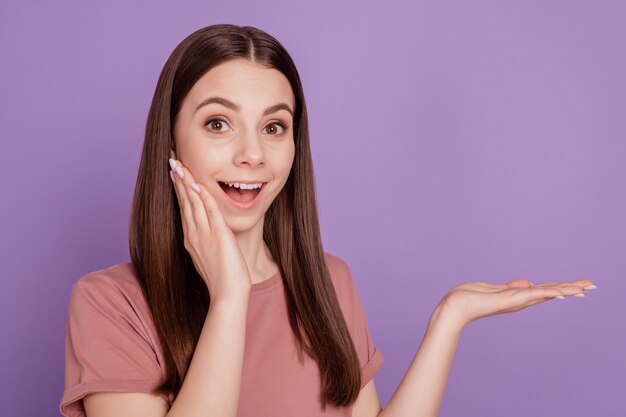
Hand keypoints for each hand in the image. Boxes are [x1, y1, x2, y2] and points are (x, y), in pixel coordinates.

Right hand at [169, 152, 251, 300]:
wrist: (228, 296)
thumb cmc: (223, 279)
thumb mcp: (209, 257)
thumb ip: (206, 242)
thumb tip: (206, 233)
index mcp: (191, 239)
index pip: (183, 208)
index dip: (178, 188)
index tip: (174, 171)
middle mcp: (193, 235)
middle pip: (183, 201)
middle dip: (177, 178)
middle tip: (171, 159)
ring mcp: (204, 236)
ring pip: (192, 203)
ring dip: (185, 181)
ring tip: (177, 163)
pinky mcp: (218, 236)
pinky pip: (209, 211)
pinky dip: (202, 196)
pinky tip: (196, 182)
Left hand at [437, 278, 594, 329]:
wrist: (453, 307)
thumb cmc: (468, 298)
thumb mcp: (492, 288)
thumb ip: (510, 287)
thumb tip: (528, 283)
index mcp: (515, 297)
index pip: (543, 291)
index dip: (561, 287)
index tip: (579, 286)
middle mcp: (518, 301)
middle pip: (549, 293)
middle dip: (570, 289)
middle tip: (592, 286)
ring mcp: (514, 301)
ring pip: (544, 293)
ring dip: (564, 290)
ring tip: (583, 288)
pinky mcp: (507, 300)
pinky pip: (530, 295)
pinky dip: (545, 292)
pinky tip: (559, 291)